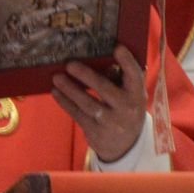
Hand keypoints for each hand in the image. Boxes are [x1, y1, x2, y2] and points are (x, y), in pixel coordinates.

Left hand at [52, 46, 146, 163]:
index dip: (127, 62)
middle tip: (70, 64)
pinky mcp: (95, 132)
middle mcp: (127, 108)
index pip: (135, 76)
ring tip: (57, 77)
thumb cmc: (125, 108)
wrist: (125, 145)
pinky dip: (65, 103)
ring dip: (70, 89)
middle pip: (105, 89)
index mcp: (137, 94)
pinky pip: (78, 114)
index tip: (118, 48)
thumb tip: (104, 61)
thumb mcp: (130, 94)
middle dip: (87, 76)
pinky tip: (56, 92)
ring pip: (88, 103)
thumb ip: (120, 78)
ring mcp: (111, 122)